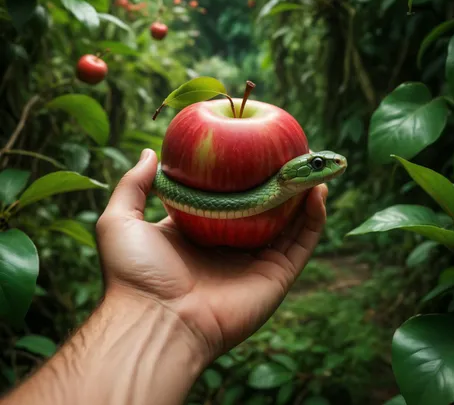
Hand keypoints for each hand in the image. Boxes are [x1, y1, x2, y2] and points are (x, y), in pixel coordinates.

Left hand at [96, 148, 327, 364]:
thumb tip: (149, 153)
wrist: (153, 321)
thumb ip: (134, 185)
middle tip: (290, 152)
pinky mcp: (275, 277)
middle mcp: (229, 246)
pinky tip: (318, 190)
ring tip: (312, 165)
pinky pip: (301, 243)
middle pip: (264, 208)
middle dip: (279, 181)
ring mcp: (254, 262)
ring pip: (289, 223)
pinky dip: (314, 218)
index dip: (240, 175)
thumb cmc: (134, 274)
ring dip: (304, 194)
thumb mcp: (120, 220)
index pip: (227, 198)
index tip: (251, 147)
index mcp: (199, 232)